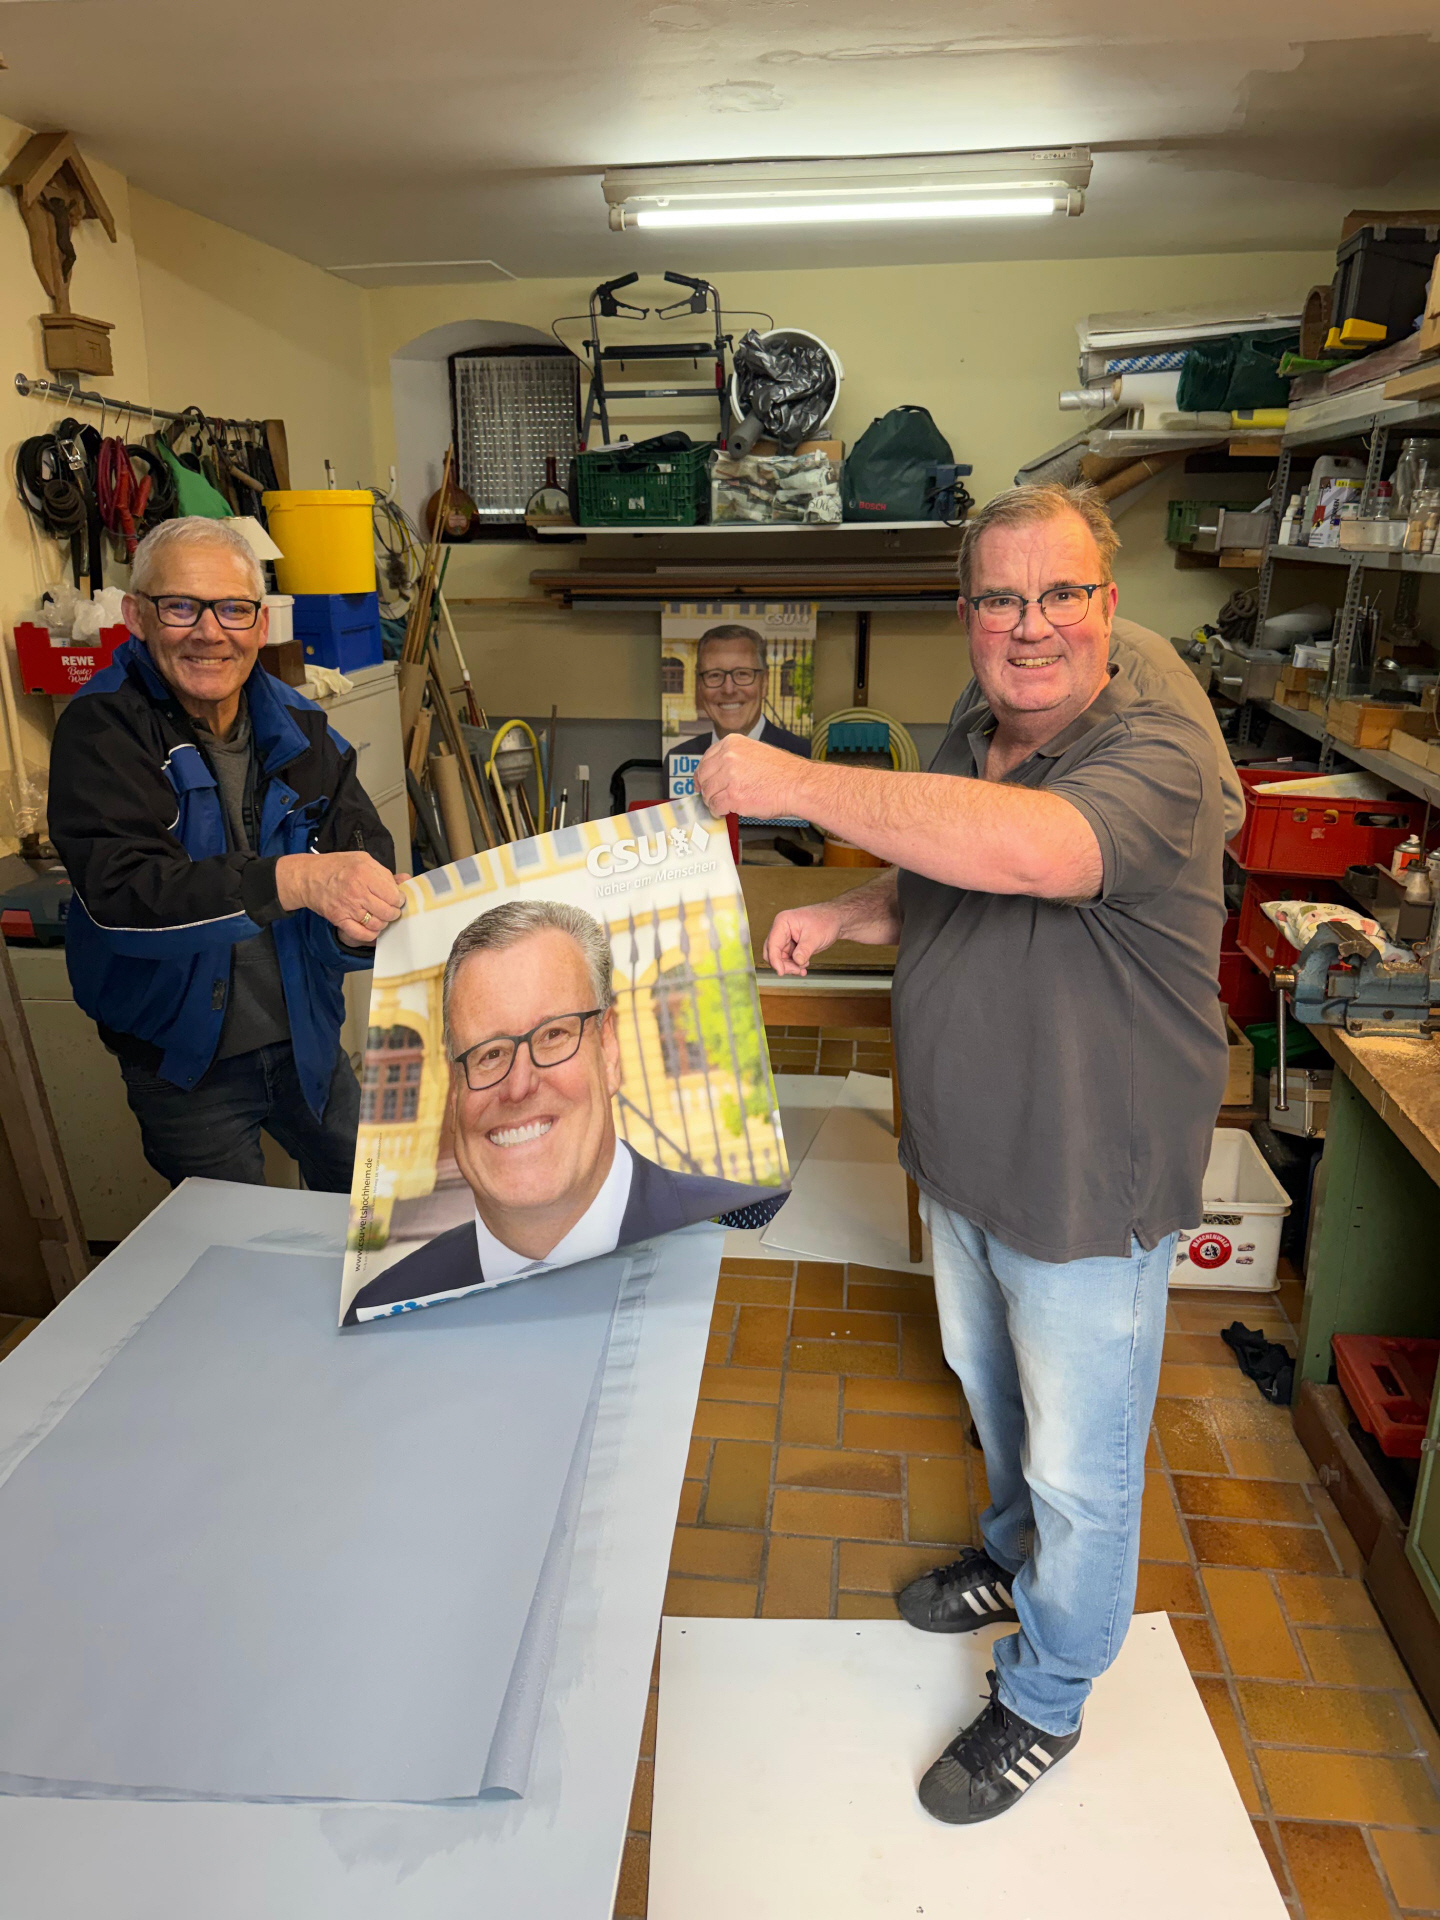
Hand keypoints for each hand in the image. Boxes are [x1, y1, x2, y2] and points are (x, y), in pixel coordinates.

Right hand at [275, 851, 404, 945]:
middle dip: (393, 912)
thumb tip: (405, 881)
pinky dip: (371, 934)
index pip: (393, 895)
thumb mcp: (362, 860)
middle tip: (391, 909)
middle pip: (388, 912)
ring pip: (377, 924)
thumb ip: (384, 872)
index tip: (397, 899)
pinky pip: (361, 934)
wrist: (308, 877)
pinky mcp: (339, 919)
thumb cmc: (336, 866)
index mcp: (365, 874)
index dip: (399, 899)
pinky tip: (372, 927)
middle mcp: (357, 891)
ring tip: (380, 917)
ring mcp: (348, 907)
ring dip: (383, 923)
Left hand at [696, 733, 811, 821]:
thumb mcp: (754, 752)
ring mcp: (729, 776)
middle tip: (714, 797)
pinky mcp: (733, 796)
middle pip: (704, 777)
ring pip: (708, 793)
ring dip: (714, 801)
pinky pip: (715, 806)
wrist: (797, 784)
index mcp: (732, 743)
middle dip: (707, 790)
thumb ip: (733, 759)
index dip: (702, 775)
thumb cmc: (782, 772)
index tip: (701, 783)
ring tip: (726, 804)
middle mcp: (728, 757)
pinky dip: (719, 811)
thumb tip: (717, 774)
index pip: (705, 759)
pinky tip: (728, 810)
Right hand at [765, 903, 848, 976]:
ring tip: (804, 968)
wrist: (835, 920)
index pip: (772, 944)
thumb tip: (797, 962)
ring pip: (780, 958)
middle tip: (797, 970)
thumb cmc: (826, 921)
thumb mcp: (815, 937)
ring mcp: (785, 938)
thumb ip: (804, 950)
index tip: (781, 972)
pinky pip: (788, 959)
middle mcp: (781, 930)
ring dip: (790, 966)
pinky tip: (803, 967)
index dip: (775, 960)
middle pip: (772, 952)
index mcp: (782, 922)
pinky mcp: (791, 945)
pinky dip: (794, 965)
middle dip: (783, 964)